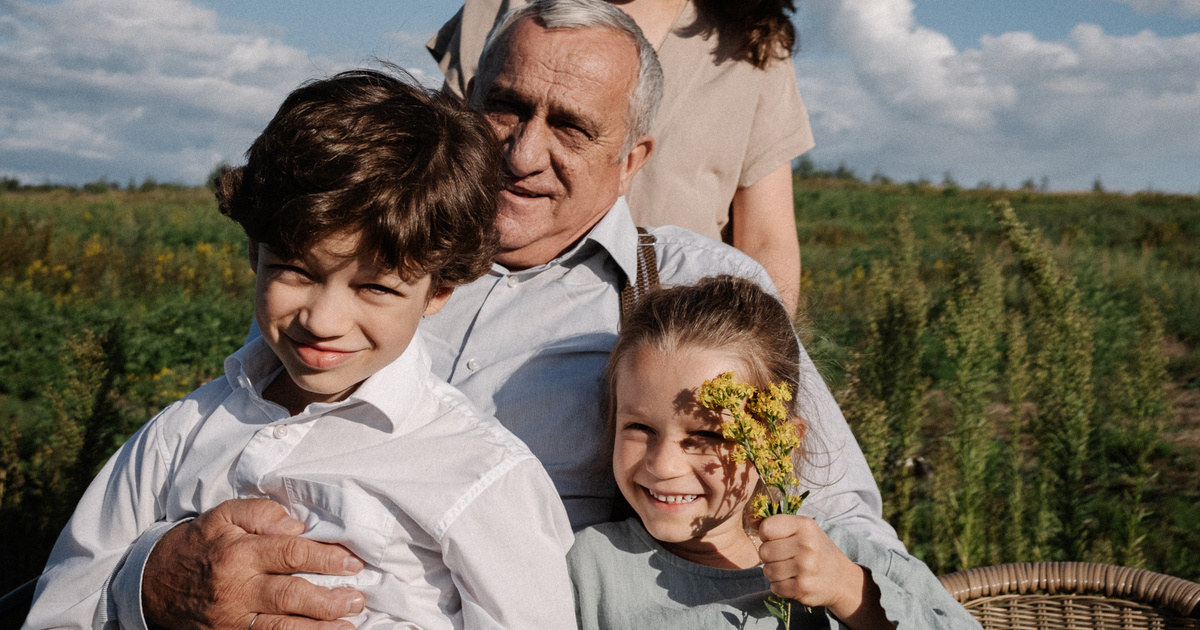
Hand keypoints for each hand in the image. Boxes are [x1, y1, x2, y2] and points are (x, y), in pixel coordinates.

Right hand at [142, 498, 366, 629]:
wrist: (150, 583)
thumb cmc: (196, 544)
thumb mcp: (222, 516)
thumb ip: (260, 514)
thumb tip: (295, 525)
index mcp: (237, 553)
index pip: (291, 553)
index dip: (326, 558)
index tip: (352, 563)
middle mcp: (235, 588)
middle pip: (290, 595)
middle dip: (329, 600)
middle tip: (357, 599)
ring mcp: (231, 619)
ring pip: (281, 628)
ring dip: (319, 629)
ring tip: (348, 625)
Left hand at [758, 514, 891, 628]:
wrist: (840, 579)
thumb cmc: (815, 550)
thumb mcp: (802, 530)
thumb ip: (777, 524)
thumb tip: (749, 519)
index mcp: (805, 525)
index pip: (766, 528)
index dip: (766, 536)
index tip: (777, 540)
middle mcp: (806, 544)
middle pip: (764, 551)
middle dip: (769, 557)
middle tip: (784, 558)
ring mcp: (805, 567)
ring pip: (767, 571)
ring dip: (774, 573)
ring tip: (789, 570)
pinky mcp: (803, 587)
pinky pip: (775, 587)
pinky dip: (780, 586)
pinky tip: (792, 582)